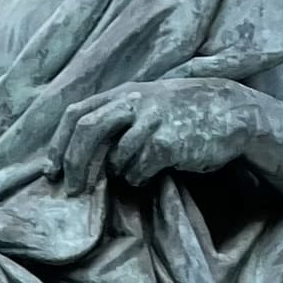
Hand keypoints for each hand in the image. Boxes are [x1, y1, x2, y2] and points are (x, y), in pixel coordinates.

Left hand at [49, 80, 263, 193]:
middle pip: (87, 131)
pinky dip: (139, 177)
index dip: (58, 144)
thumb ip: (115, 120)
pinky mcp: (168, 141)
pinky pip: (139, 169)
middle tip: (72, 189)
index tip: (51, 171)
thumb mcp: (146, 106)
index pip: (76, 114)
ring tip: (134, 171)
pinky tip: (152, 172)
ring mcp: (151, 120)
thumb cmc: (183, 116)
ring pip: (116, 157)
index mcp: (123, 93)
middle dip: (75, 164)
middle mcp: (134, 102)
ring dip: (119, 172)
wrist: (231, 112)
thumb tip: (76, 155)